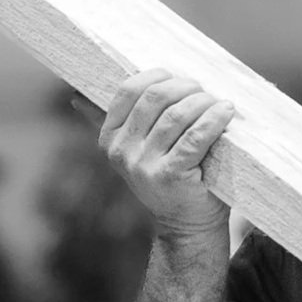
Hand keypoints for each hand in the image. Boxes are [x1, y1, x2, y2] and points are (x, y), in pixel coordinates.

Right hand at [97, 72, 234, 240]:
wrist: (186, 225)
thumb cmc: (168, 180)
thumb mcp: (136, 151)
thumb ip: (111, 124)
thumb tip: (76, 97)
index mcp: (109, 138)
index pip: (128, 90)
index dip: (157, 76)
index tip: (179, 79)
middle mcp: (122, 151)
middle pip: (155, 98)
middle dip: (184, 87)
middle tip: (204, 92)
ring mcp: (144, 165)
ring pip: (177, 115)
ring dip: (203, 102)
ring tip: (219, 103)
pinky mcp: (171, 175)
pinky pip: (195, 136)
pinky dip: (214, 120)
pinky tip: (225, 113)